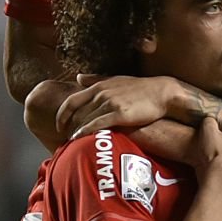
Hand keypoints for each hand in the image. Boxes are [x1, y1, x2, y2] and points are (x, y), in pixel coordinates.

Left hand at [56, 74, 172, 138]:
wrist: (162, 93)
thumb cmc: (141, 88)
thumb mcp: (116, 79)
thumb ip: (95, 79)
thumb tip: (77, 77)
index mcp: (99, 86)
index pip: (71, 101)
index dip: (61, 115)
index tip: (59, 125)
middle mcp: (101, 94)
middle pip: (76, 113)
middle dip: (68, 127)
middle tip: (64, 138)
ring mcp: (110, 103)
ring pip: (84, 119)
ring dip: (75, 131)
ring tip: (71, 142)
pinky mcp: (119, 114)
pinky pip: (96, 124)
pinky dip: (85, 132)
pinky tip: (79, 139)